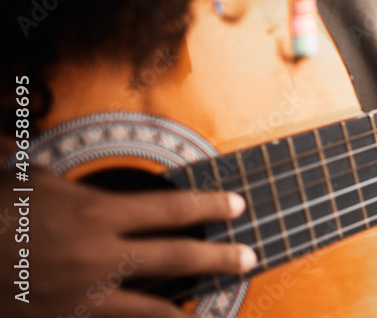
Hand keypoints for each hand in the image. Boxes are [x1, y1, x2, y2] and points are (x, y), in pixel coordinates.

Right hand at [0, 167, 255, 316]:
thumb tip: (73, 171)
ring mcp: (81, 299)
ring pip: (152, 312)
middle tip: (249, 257)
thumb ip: (65, 178)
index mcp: (96, 214)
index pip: (172, 209)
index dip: (210, 208)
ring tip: (216, 313)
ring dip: (189, 313)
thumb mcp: (29, 179)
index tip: (237, 206)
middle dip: (219, 258)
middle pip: (176, 260)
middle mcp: (99, 258)